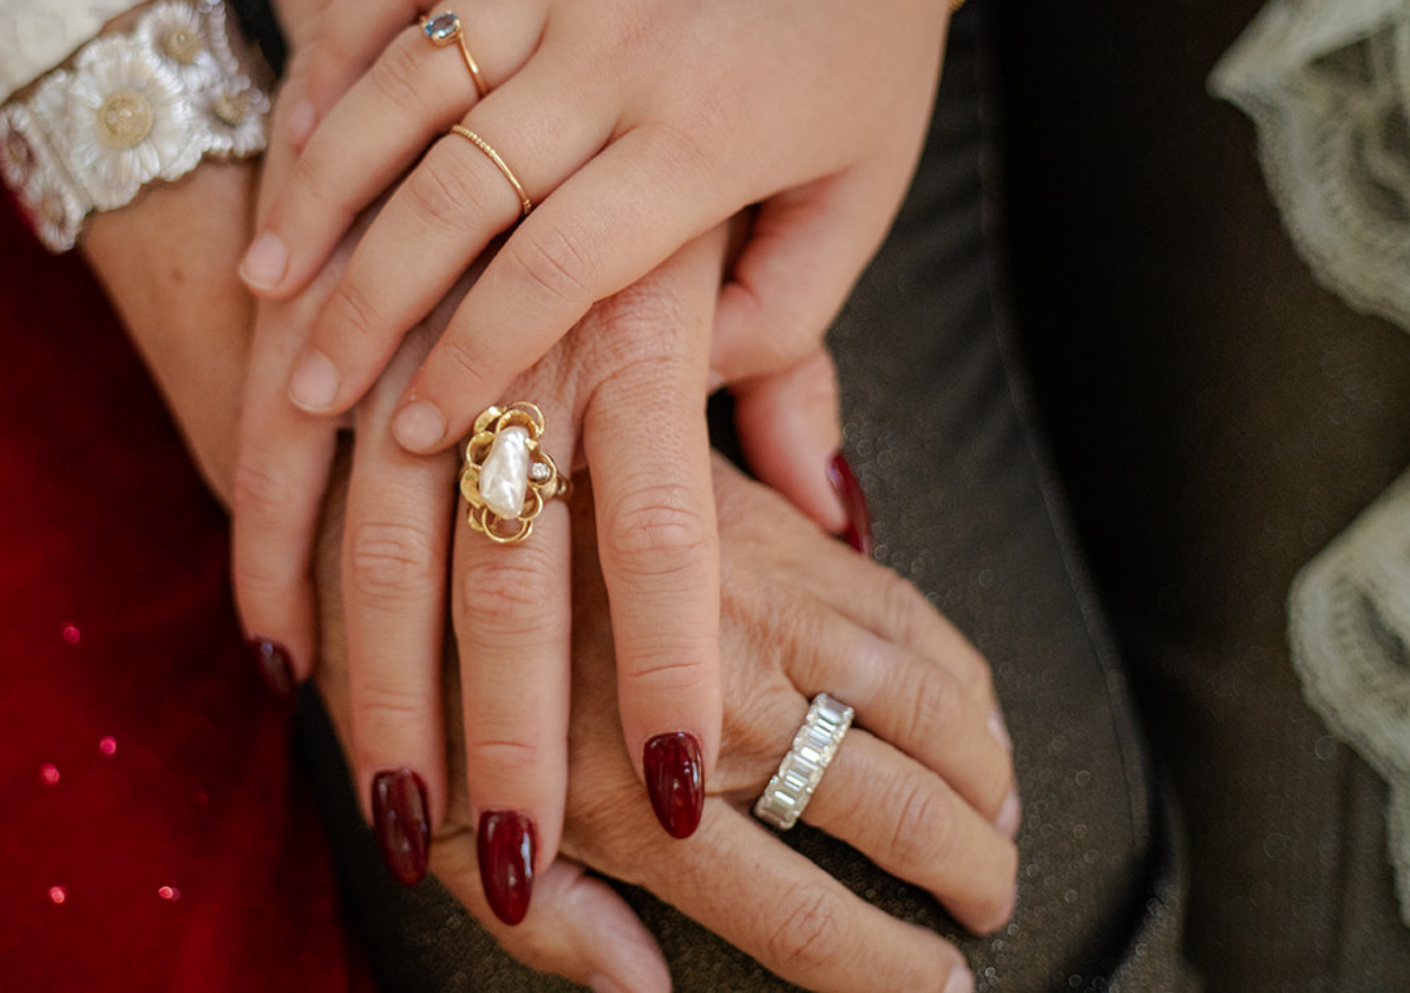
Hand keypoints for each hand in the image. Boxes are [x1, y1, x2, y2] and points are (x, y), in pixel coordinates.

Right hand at [237, 0, 949, 478]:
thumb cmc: (857, 53)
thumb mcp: (861, 201)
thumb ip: (786, 321)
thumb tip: (680, 413)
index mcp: (707, 134)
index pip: (559, 271)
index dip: (476, 361)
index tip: (420, 433)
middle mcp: (621, 43)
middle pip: (457, 192)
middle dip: (369, 305)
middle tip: (310, 390)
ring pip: (401, 84)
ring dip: (321, 189)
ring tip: (269, 281)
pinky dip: (333, 54)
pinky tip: (292, 138)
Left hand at [311, 451, 1018, 991]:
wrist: (414, 468)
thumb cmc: (411, 663)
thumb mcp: (440, 823)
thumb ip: (549, 923)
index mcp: (628, 799)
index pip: (803, 916)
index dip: (889, 969)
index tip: (938, 985)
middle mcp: (708, 701)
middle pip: (890, 809)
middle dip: (967, 871)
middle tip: (989, 898)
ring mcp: (749, 604)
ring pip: (922, 703)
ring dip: (984, 772)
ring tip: (997, 816)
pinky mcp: (763, 527)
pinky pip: (899, 609)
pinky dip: (957, 672)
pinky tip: (969, 711)